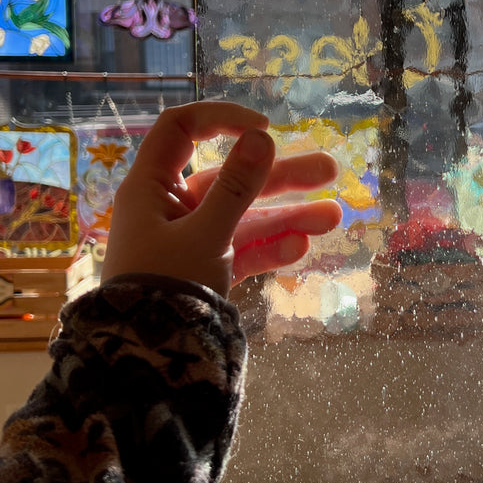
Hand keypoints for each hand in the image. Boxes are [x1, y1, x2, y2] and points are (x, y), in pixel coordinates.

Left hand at [101, 102, 341, 297]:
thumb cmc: (164, 287)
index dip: (222, 120)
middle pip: (229, 177)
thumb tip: (262, 136)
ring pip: (244, 218)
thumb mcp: (205, 234)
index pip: (182, 130)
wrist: (147, 361)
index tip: (264, 128)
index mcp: (151, 188)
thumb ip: (235, 187)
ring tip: (334, 218)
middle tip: (330, 170)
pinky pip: (242, 251)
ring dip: (287, 216)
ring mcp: (190, 241)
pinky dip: (269, 249)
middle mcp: (170, 209)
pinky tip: (301, 249)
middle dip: (280, 176)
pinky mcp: (207, 272)